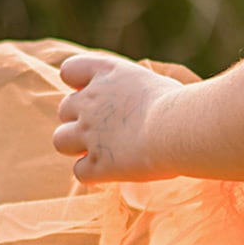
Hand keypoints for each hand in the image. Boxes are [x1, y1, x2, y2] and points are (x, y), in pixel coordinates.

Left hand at [53, 52, 183, 183]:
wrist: (180, 128)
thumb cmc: (183, 104)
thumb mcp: (157, 83)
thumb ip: (135, 90)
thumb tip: (139, 102)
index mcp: (106, 73)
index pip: (70, 70)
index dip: (78, 82)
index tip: (97, 93)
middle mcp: (89, 101)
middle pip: (64, 109)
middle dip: (80, 120)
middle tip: (108, 129)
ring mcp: (88, 134)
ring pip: (60, 141)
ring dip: (77, 147)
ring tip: (102, 152)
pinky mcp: (97, 165)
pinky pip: (80, 172)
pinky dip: (93, 174)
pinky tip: (113, 173)